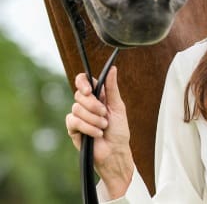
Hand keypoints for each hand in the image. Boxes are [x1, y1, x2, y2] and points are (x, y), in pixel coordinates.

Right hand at [66, 66, 133, 197]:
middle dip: (93, 105)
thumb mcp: (118, 106)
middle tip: (104, 114)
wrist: (115, 152)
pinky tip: (97, 134)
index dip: (82, 82)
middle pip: (79, 95)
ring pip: (76, 109)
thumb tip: (113, 68)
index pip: (83, 81)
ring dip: (93, 119)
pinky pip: (74, 122)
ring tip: (103, 126)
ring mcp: (78, 116)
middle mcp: (86, 104)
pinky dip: (88, 128)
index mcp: (97, 95)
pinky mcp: (73, 129)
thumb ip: (112, 88)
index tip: (88, 90)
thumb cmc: (119, 130)